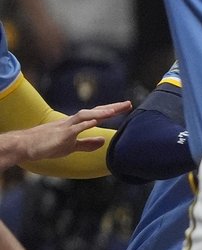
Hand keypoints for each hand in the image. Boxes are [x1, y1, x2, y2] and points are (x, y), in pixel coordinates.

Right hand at [0, 101, 129, 168]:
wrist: (26, 146)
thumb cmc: (47, 145)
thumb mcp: (71, 146)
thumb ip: (87, 143)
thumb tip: (103, 141)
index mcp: (76, 124)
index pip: (97, 114)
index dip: (111, 110)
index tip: (126, 106)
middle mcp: (72, 122)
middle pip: (95, 111)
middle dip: (111, 107)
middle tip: (128, 103)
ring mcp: (66, 127)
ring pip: (85, 116)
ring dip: (100, 113)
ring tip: (115, 111)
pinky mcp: (61, 135)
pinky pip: (74, 128)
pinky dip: (85, 124)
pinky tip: (95, 121)